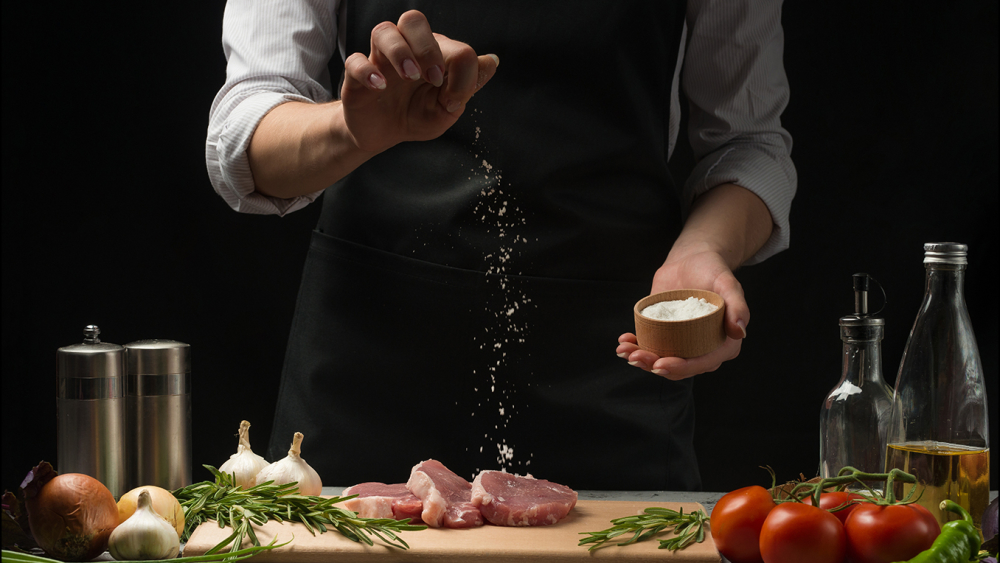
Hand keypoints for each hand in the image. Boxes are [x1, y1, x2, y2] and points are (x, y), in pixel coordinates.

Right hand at [341, 10, 498, 152]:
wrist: (382, 136)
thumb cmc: (416, 116)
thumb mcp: (447, 109)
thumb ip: (468, 87)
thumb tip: (492, 61)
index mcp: (432, 54)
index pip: (452, 45)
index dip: (460, 71)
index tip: (454, 99)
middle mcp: (406, 49)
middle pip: (413, 20)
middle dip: (427, 46)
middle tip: (433, 78)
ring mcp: (379, 60)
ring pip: (383, 31)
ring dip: (400, 52)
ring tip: (410, 77)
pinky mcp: (357, 77)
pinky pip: (355, 61)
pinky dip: (368, 71)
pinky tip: (380, 87)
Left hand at [617, 248, 748, 379]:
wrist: (691, 260)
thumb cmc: (713, 270)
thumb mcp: (728, 283)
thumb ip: (738, 306)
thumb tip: (740, 331)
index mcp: (722, 344)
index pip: (702, 362)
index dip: (681, 368)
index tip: (660, 364)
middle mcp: (702, 348)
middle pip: (678, 367)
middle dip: (654, 366)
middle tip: (635, 357)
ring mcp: (681, 342)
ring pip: (661, 360)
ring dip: (641, 359)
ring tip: (624, 350)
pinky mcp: (664, 334)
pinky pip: (650, 345)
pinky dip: (636, 346)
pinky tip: (624, 341)